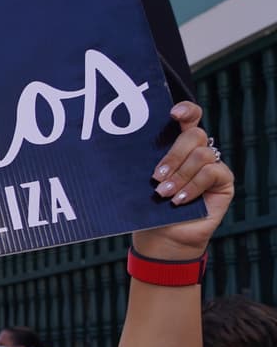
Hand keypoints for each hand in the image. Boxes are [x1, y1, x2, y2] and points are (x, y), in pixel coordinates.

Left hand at [134, 102, 234, 258]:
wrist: (162, 235)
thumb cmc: (149, 206)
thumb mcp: (142, 181)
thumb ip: (145, 162)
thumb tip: (123, 147)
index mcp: (177, 145)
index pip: (189, 117)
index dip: (185, 110)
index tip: (172, 113)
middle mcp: (197, 151)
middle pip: (194, 135)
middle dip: (173, 154)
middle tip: (156, 176)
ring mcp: (213, 164)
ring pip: (201, 154)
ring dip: (180, 175)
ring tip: (164, 193)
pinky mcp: (223, 181)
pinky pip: (211, 172)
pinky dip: (193, 186)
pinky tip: (179, 200)